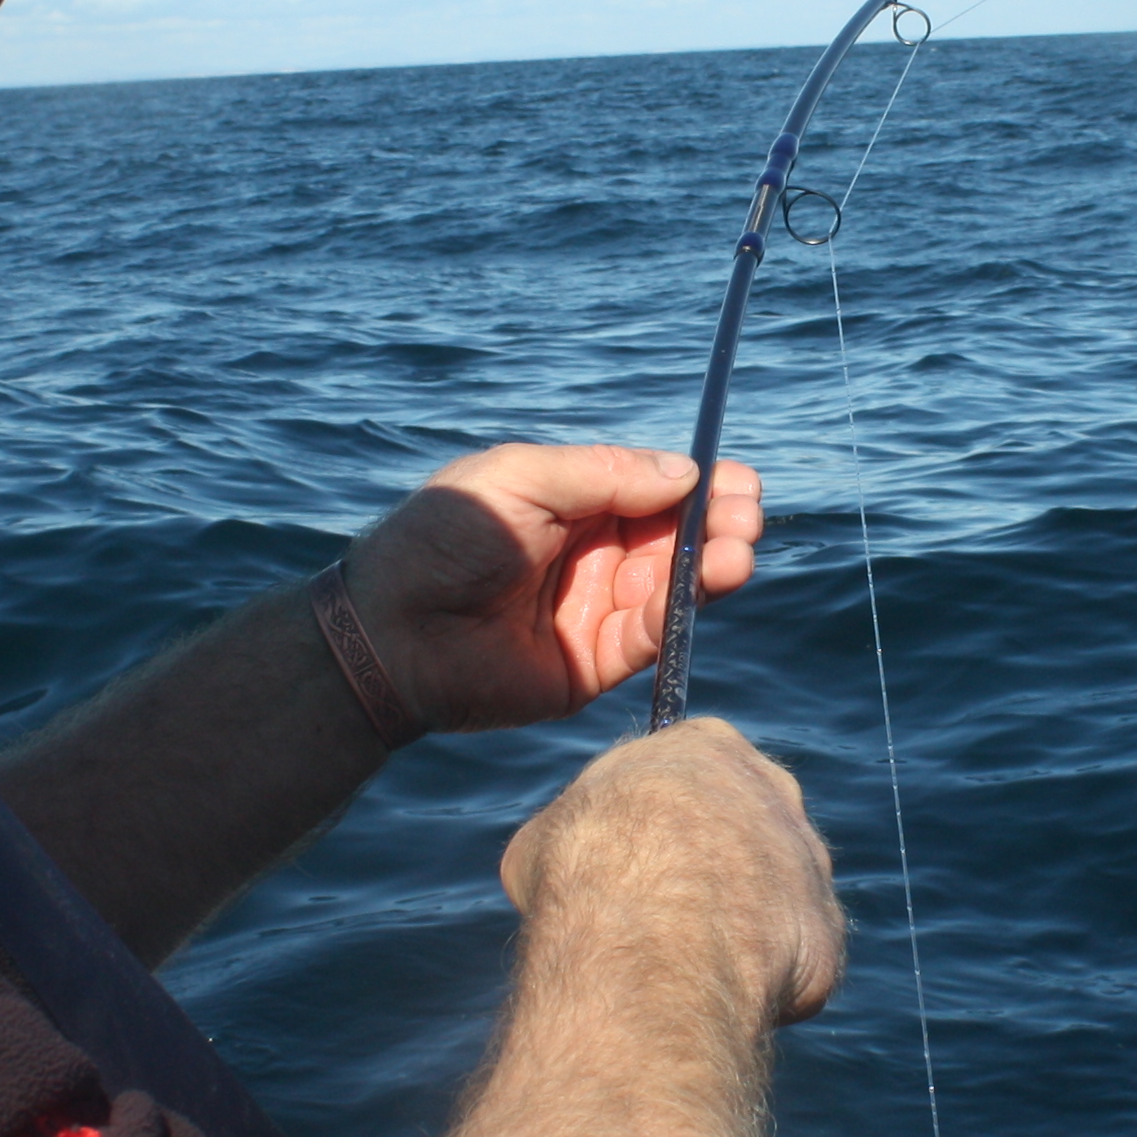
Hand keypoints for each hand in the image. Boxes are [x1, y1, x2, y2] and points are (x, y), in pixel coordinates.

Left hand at [338, 443, 762, 732]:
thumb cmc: (441, 540)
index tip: (738, 480)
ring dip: (714, 565)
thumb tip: (686, 473)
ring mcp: (596, 608)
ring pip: (675, 585)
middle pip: (677, 535)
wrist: (390, 633)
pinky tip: (702, 586)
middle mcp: (593, 553)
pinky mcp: (594, 662)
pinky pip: (650, 635)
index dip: (701, 484)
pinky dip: (680, 612)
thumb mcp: (519, 480)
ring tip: (736, 551)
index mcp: (573, 501)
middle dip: (720, 523)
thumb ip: (602, 474)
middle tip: (745, 518)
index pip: (655, 489)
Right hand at [498, 719, 844, 1029]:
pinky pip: (793, 959)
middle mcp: (774, 789)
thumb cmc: (588, 865)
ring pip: (773, 898)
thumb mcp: (545, 836)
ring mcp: (810, 858)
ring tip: (685, 965)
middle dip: (710, 874)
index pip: (689, 777)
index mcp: (705, 746)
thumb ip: (577, 839)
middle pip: (743, 833)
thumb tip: (565, 870)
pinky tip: (718, 994)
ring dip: (738, 929)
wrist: (653, 929)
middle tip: (662, 920)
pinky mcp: (828, 928)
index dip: (657, 826)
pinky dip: (761, 981)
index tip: (633, 863)